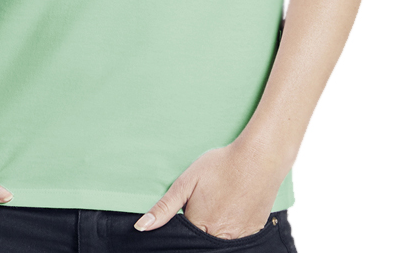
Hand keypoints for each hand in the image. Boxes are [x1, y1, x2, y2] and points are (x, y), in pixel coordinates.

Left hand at [133, 139, 286, 239]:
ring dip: (216, 226)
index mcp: (200, 226)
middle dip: (201, 225)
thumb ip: (165, 207)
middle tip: (209, 201)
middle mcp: (219, 238)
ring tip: (221, 202)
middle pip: (202, 240)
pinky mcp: (253, 233)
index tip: (190, 207)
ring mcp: (239, 238)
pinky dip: (233, 226)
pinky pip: (237, 239)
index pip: (184, 237)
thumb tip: (141, 226)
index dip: (185, 221)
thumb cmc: (221, 165)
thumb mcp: (187, 181)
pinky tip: (234, 206)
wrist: (259, 158)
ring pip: (220, 241)